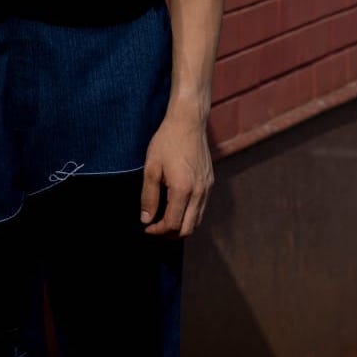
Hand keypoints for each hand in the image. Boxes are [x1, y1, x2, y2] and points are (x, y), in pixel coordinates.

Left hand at [139, 111, 213, 236]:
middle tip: (154, 229)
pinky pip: (202, 208)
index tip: (146, 228)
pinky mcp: (210, 182)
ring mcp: (207, 188)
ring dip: (181, 226)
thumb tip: (146, 219)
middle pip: (188, 229)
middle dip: (170, 234)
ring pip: (197, 221)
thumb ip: (148, 196)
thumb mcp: (151, 167)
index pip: (172, 224)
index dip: (157, 231)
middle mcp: (199, 192)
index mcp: (183, 189)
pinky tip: (177, 207)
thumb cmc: (167, 141)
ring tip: (164, 221)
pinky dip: (190, 215)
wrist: (188, 122)